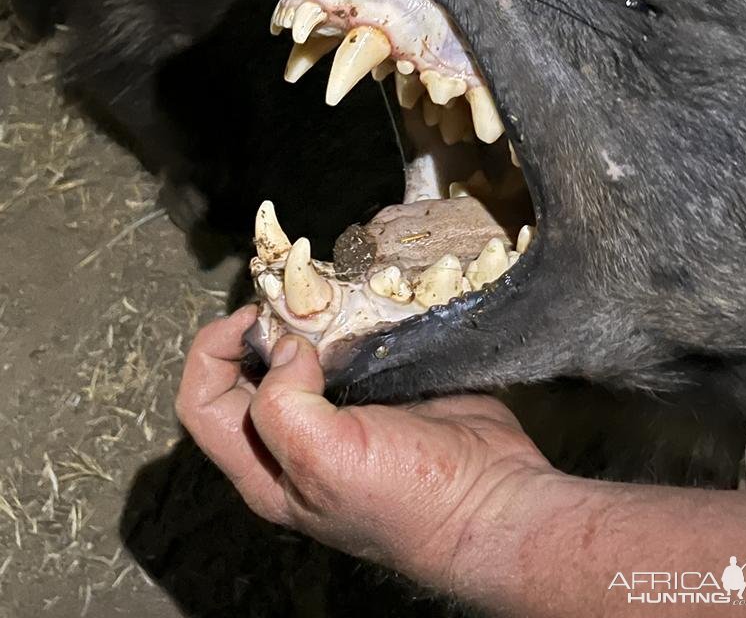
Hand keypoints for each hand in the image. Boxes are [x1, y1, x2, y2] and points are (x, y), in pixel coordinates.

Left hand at [176, 307, 554, 595]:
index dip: (212, 352)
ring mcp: (339, 410)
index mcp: (266, 468)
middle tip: (291, 298)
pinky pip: (346, 344)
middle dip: (258, 327)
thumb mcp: (324, 462)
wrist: (492, 499)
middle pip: (244, 370)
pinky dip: (347, 318)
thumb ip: (283, 405)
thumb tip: (286, 348)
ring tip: (326, 296)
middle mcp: (295, 439)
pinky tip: (361, 305)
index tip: (251, 318)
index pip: (201, 403)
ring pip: (296, 351)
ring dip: (304, 318)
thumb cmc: (409, 500)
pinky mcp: (379, 388)